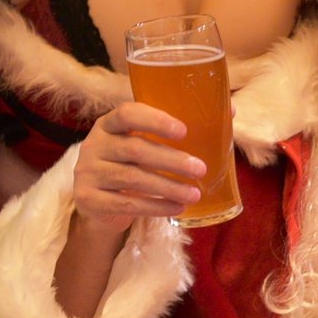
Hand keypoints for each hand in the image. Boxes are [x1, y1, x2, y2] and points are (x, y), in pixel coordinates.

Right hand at [70, 102, 208, 232]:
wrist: (100, 203)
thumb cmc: (132, 165)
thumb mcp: (146, 143)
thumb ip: (178, 129)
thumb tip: (229, 110)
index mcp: (110, 123)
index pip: (128, 113)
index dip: (155, 120)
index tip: (183, 131)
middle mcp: (95, 144)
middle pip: (135, 149)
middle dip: (172, 160)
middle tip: (200, 169)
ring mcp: (88, 172)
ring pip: (132, 178)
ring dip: (168, 187)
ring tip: (195, 194)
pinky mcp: (88, 199)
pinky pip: (126, 203)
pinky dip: (156, 207)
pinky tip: (177, 208)